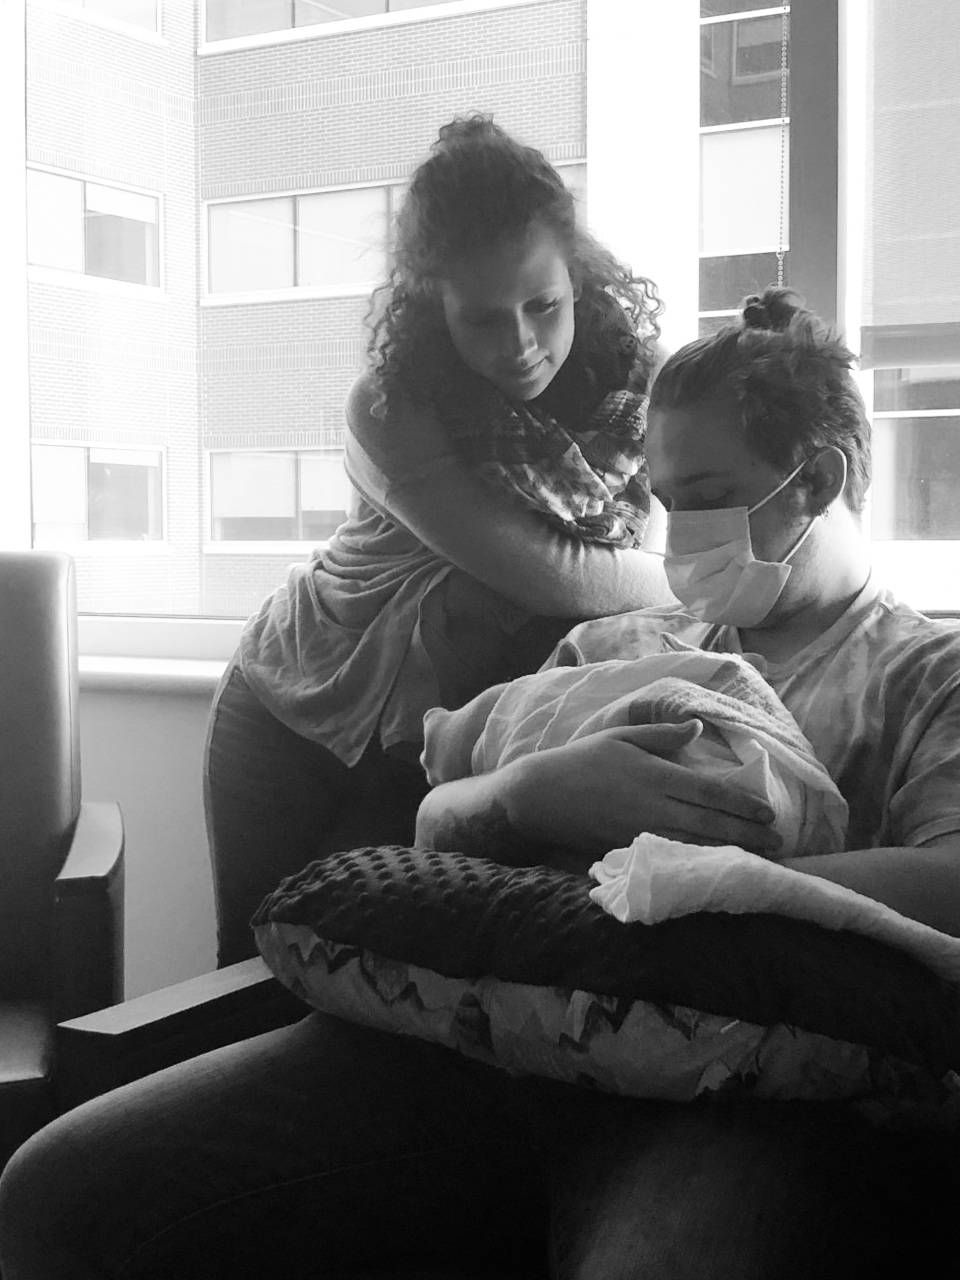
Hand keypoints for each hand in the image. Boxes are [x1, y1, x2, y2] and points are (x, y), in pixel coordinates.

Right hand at [501, 719, 780, 861]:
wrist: (541, 798)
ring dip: (732, 851)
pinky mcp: (630, 850)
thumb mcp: (621, 737)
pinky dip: (700, 862)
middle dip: (748, 833)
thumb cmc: (581, 761)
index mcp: (655, 775)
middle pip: (711, 822)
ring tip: (760, 858)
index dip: (742, 804)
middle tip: (779, 842)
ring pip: (697, 844)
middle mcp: (654, 806)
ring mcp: (643, 832)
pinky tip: (719, 866)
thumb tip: (698, 728)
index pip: (710, 791)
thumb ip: (662, 736)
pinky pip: (673, 857)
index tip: (769, 813)